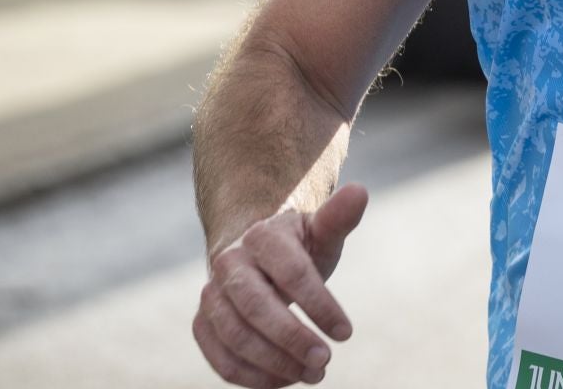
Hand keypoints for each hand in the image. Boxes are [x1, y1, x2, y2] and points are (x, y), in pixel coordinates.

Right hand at [194, 183, 367, 386]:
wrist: (254, 255)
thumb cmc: (298, 246)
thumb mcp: (320, 231)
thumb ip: (338, 217)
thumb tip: (360, 192)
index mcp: (262, 236)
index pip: (292, 273)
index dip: (320, 305)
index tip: (346, 333)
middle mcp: (229, 264)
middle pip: (257, 308)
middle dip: (293, 339)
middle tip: (325, 361)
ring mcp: (211, 295)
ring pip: (235, 337)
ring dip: (274, 364)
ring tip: (313, 375)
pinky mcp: (202, 324)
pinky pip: (219, 358)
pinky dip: (250, 376)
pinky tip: (283, 380)